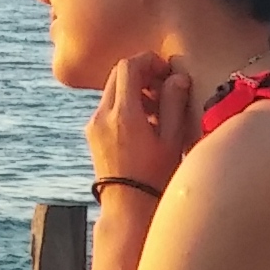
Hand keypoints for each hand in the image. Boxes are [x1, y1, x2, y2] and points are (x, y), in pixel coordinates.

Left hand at [86, 54, 207, 197]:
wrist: (128, 207)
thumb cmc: (156, 177)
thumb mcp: (173, 140)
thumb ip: (174, 104)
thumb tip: (177, 77)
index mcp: (124, 114)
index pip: (129, 67)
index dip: (149, 61)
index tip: (166, 72)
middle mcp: (103, 114)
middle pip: (118, 74)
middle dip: (141, 74)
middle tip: (164, 87)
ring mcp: (94, 124)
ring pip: (112, 90)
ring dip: (134, 90)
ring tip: (157, 110)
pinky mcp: (92, 134)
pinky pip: (108, 107)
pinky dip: (125, 104)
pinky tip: (144, 124)